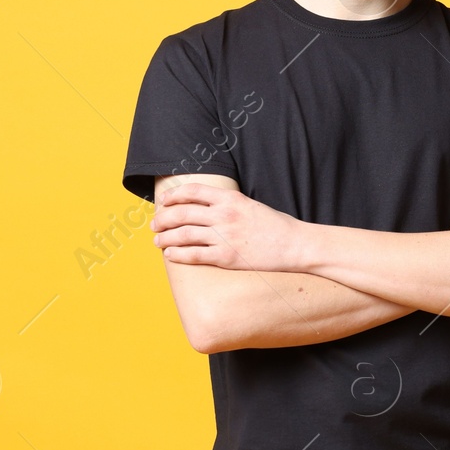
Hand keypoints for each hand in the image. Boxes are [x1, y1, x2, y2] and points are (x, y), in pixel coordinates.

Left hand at [151, 181, 301, 270]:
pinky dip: (177, 254)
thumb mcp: (250, 205)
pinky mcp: (226, 258)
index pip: (192, 191)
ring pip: (183, 235)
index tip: (164, 202)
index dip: (173, 196)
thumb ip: (227, 204)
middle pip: (181, 213)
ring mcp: (224, 237)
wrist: (295, 245)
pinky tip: (170, 255)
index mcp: (231, 199)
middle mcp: (224, 215)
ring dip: (165, 238)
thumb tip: (203, 207)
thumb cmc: (275, 226)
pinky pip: (193, 255)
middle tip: (155, 225)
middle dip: (162, 219)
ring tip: (158, 242)